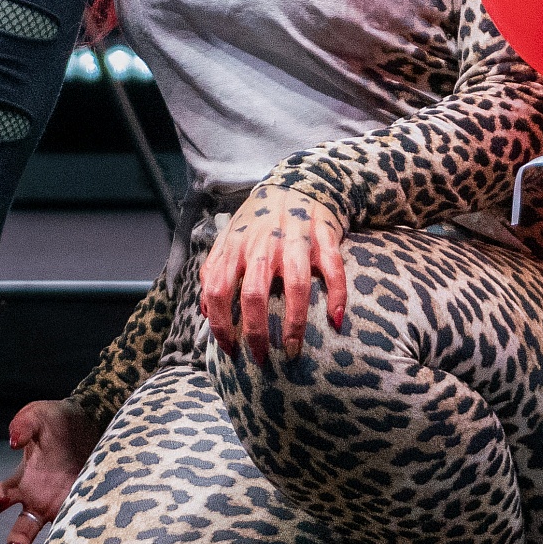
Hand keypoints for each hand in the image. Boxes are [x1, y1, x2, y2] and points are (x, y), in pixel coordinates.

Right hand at [0, 397, 100, 543]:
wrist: (93, 421)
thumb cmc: (57, 420)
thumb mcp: (37, 415)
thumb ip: (23, 424)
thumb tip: (13, 442)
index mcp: (20, 480)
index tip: (2, 497)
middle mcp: (38, 500)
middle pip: (21, 531)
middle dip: (17, 540)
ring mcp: (63, 505)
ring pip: (53, 537)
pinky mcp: (88, 505)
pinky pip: (83, 525)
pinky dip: (84, 531)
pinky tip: (88, 531)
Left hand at [200, 181, 347, 359]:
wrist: (297, 184)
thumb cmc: (259, 221)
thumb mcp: (228, 239)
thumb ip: (212, 271)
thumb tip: (205, 313)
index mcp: (235, 247)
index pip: (218, 290)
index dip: (220, 324)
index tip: (230, 350)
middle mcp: (263, 245)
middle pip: (253, 294)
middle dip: (256, 333)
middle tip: (260, 359)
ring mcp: (294, 241)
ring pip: (294, 286)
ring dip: (294, 323)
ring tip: (292, 350)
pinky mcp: (324, 238)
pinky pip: (333, 270)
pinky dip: (337, 296)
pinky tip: (336, 322)